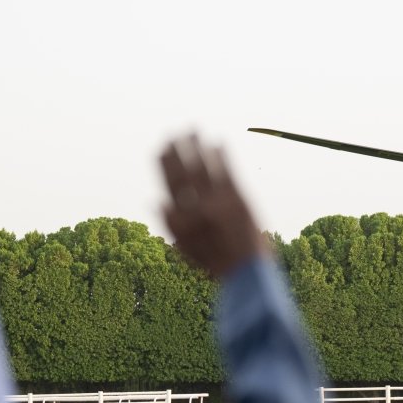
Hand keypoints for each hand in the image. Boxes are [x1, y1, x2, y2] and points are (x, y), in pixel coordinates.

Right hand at [160, 134, 269, 278]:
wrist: (247, 273)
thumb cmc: (216, 263)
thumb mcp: (187, 251)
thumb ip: (171, 227)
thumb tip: (155, 202)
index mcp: (183, 221)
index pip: (170, 185)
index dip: (164, 165)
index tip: (161, 149)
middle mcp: (198, 209)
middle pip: (185, 173)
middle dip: (178, 151)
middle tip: (173, 133)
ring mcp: (219, 203)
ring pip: (204, 168)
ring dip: (197, 147)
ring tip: (193, 129)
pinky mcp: (239, 200)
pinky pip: (226, 172)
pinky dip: (221, 156)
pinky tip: (217, 142)